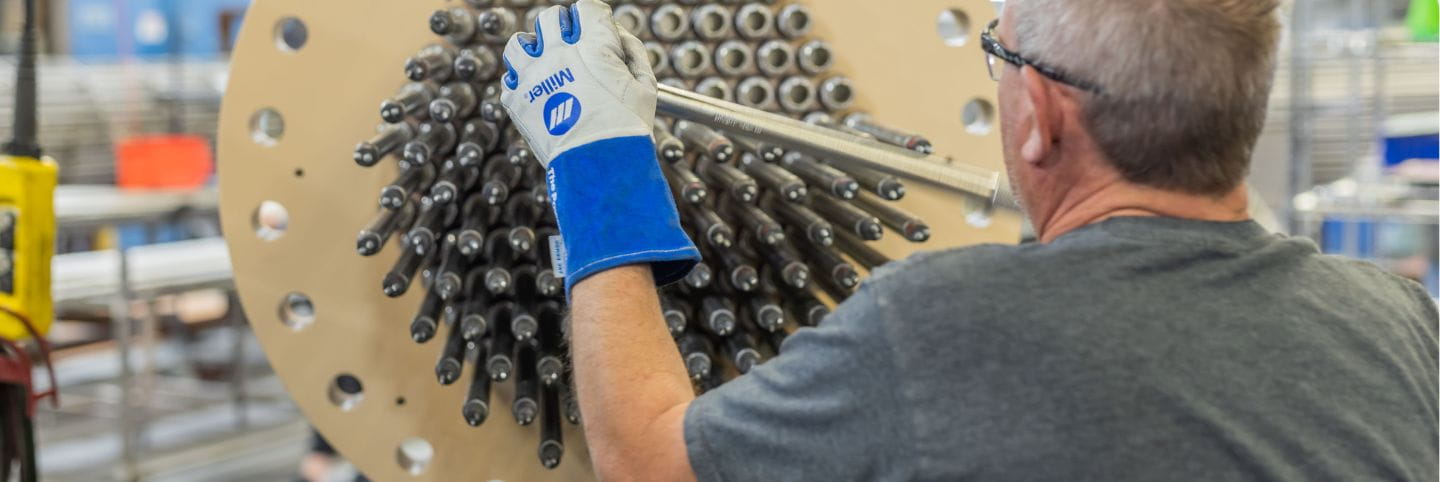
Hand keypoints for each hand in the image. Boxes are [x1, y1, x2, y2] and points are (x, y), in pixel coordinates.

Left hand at [500, 0, 697, 293]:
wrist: (599, 169)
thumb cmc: (628, 130)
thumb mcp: (645, 87)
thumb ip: (633, 53)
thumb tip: (618, 37)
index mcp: (593, 46)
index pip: (586, 8)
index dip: (593, 17)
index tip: (595, 30)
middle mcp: (558, 53)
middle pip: (550, 18)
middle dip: (562, 27)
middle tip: (570, 43)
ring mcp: (532, 76)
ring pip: (519, 43)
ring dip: (532, 48)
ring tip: (543, 62)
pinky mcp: (516, 101)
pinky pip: (509, 79)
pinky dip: (520, 82)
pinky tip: (536, 91)